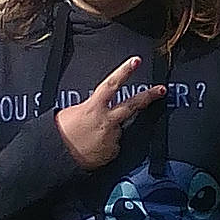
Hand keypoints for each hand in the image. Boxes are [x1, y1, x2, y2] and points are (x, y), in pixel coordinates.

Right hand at [55, 55, 163, 169]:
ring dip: (109, 132)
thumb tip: (95, 105)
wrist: (58, 158)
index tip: (136, 61)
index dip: (124, 71)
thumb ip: (89, 106)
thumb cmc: (61, 134)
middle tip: (161, 90)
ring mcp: (113, 136)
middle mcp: (107, 121)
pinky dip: (106, 146)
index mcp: (94, 107)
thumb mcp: (70, 112)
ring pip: (118, 129)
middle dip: (149, 96)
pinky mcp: (113, 151)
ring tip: (91, 138)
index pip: (112, 85)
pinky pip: (113, 145)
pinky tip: (93, 148)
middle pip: (132, 105)